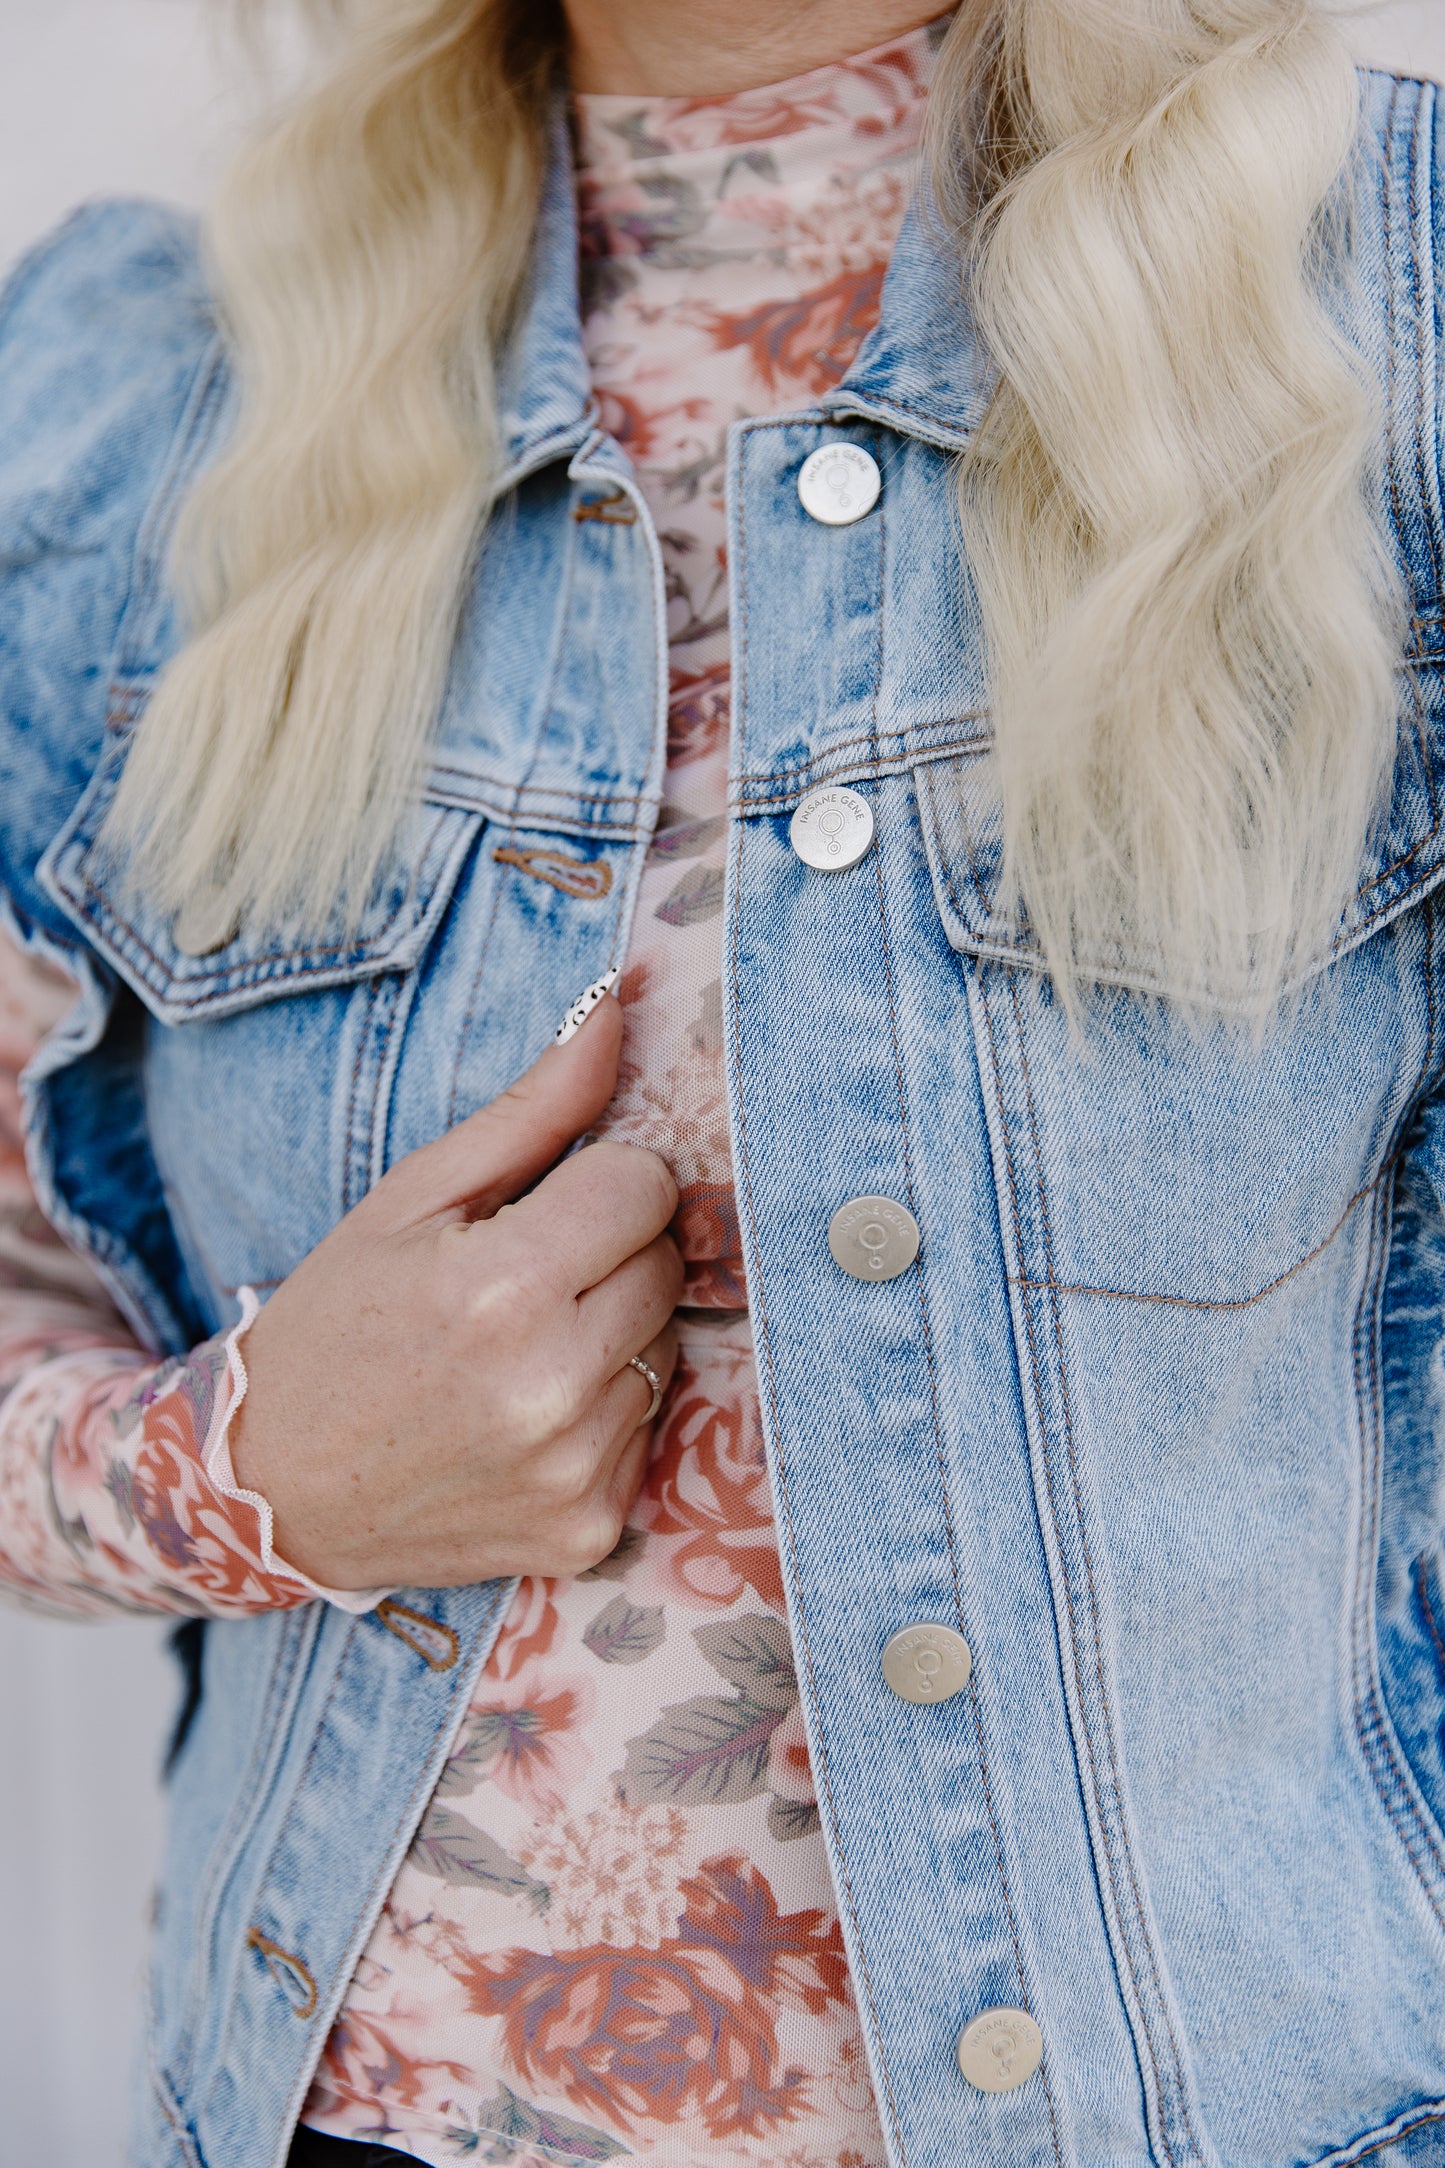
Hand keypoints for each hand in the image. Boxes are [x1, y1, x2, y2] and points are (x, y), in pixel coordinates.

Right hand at [228, 994, 680, 1588]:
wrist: (268, 1490)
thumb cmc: (337, 1325)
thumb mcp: (413, 1198)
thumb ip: (533, 1108)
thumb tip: (617, 1006)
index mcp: (502, 1288)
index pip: (647, 1185)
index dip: (599, 1184)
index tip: (540, 1211)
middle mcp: (550, 1386)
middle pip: (666, 1264)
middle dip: (609, 1255)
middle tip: (520, 1282)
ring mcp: (574, 1468)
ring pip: (665, 1345)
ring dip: (612, 1335)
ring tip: (516, 1352)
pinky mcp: (589, 1528)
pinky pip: (650, 1427)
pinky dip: (603, 1413)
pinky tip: (525, 1417)